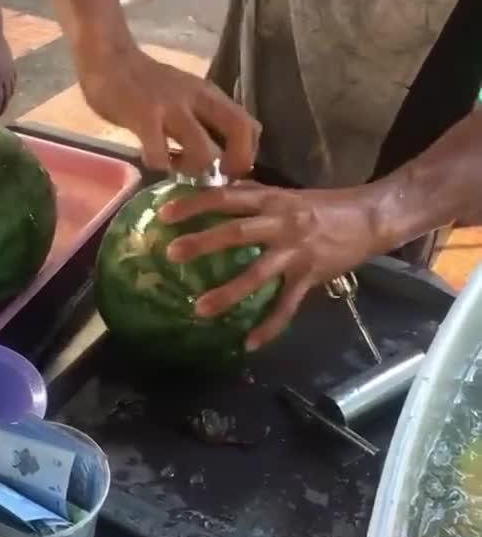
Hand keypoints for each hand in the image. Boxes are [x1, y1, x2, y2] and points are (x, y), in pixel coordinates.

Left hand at [0, 27, 15, 117]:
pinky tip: (6, 87)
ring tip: (1, 103)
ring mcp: (11, 70)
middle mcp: (6, 78)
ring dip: (7, 99)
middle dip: (1, 108)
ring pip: (12, 89)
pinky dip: (10, 88)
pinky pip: (14, 81)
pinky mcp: (12, 63)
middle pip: (6, 97)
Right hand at [79, 44, 260, 176]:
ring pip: (201, 150)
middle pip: (238, 129)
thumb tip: (220, 152)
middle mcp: (197, 99)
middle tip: (216, 180)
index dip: (247, 154)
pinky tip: (153, 161)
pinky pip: (158, 154)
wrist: (109, 57)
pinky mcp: (143, 117)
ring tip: (178, 170)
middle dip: (235, 163)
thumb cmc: (146, 83)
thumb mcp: (185, 95)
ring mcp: (171, 108)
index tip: (231, 172)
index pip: (249, 125)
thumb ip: (203, 117)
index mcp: (210, 96)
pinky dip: (160, 166)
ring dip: (195, 170)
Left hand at [160, 182, 381, 349]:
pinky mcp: (311, 275)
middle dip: (202, 243)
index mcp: (272, 199)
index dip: (195, 203)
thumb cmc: (325, 205)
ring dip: (227, 292)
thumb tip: (220, 192)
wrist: (370, 217)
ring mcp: (296, 251)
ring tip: (200, 308)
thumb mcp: (288, 193)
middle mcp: (281, 223)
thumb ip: (256, 195)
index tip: (165, 213)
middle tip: (171, 253)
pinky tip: (250, 343)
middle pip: (236, 232)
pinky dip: (270, 327)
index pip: (226, 197)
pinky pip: (287, 305)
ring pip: (257, 274)